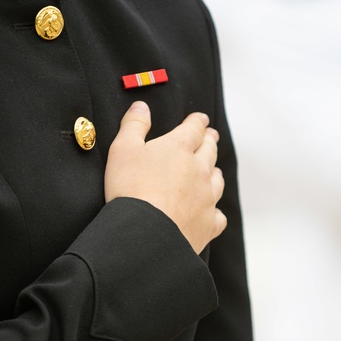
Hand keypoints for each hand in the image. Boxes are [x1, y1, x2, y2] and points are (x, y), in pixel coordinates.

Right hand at [105, 101, 226, 253]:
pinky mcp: (208, 224)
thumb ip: (133, 125)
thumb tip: (141, 107)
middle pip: (210, 151)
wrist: (145, 233)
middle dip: (210, 141)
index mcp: (179, 148)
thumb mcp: (123, 149)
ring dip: (214, 171)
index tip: (201, 119)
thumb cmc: (131, 189)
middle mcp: (199, 170)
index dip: (197, 122)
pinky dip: (215, 211)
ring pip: (217, 180)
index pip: (194, 129)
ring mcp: (207, 198)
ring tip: (213, 169)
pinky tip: (211, 211)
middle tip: (211, 136)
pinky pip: (218, 215)